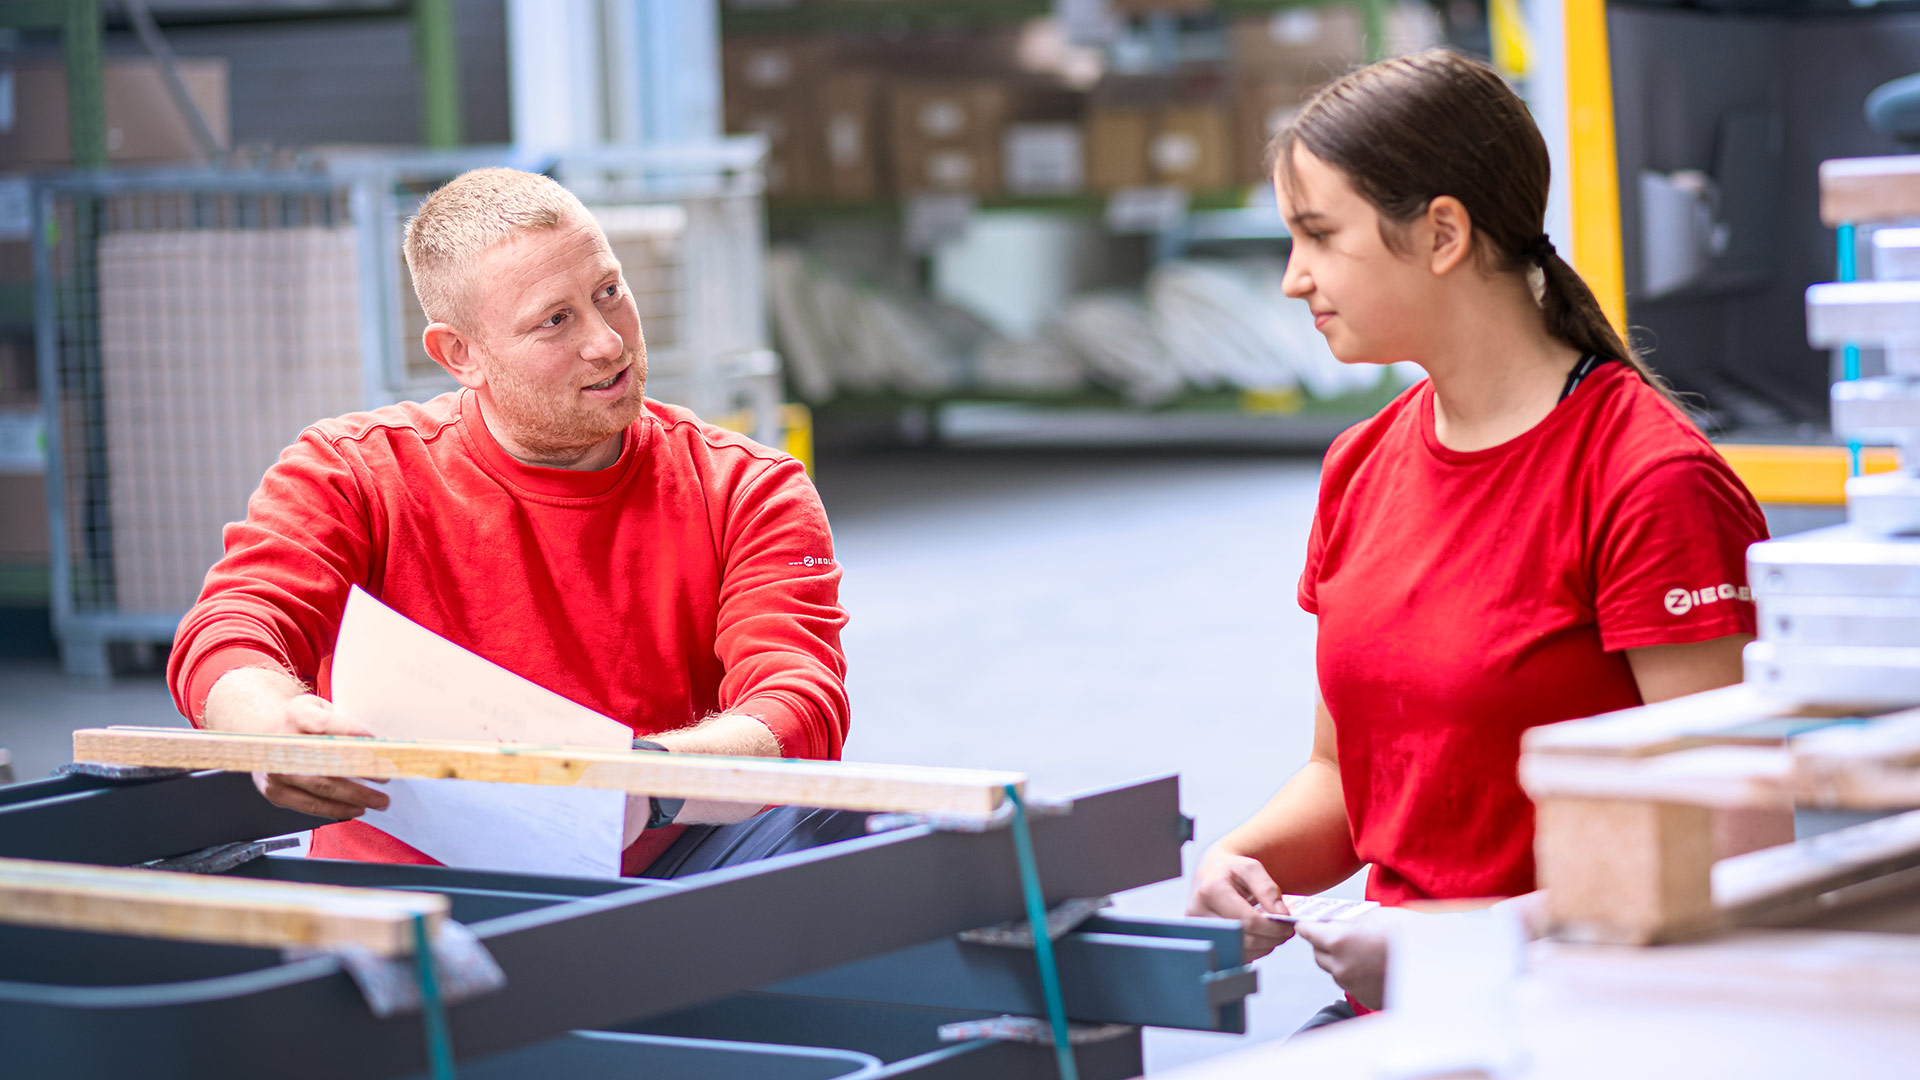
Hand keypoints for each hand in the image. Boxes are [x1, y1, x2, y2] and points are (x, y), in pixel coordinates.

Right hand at [204, 666, 388, 819]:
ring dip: (354, 797)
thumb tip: (378, 744)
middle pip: (327, 762)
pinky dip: (335, 809)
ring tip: (378, 801)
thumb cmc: (300, 721)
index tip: (379, 744)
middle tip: (387, 778)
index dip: (353, 734)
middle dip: (362, 773)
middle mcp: (281, 744)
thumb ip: (340, 722)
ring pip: (320, 788)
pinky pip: (308, 805)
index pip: (326, 725)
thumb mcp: (318, 708)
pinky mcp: (273, 791)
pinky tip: (355, 808)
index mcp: (296, 715)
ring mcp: (275, 770)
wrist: (260, 730)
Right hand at [1186, 846, 1294, 959]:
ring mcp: (1199, 930)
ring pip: (1240, 951)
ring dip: (1263, 946)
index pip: (1248, 920)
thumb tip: (1281, 915)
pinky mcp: (1204, 940)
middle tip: (1285, 932)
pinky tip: (1258, 937)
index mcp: (1211, 890)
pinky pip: (1233, 955)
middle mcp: (1198, 912)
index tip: (1289, 927)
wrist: (1207, 873)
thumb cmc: (1230, 869)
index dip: (1273, 927)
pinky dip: (1252, 950)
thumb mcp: (1250, 868)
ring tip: (1273, 933)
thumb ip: (1267, 889)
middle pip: (1244, 938)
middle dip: (1271, 938)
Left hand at [1294, 909, 1406, 1010]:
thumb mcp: (1374, 916)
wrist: (1438, 962)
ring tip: (1361, 950)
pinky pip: (1352, 984)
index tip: (1306, 923)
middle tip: (1334, 934)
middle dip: (1323, 944)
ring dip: (1341, 960)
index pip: (1308, 932)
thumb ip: (1348, 921)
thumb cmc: (1408, 933)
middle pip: (1318, 954)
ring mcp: (1352, 986)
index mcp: (1339, 941)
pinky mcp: (1365, 998)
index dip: (1308, 925)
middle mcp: (1341, 966)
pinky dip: (1357, 975)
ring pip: (1335, 971)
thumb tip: (1334, 921)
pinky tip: (1374, 966)